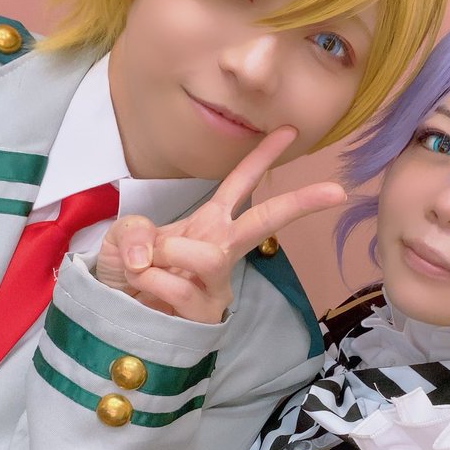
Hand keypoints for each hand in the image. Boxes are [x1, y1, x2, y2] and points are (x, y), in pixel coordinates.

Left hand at [95, 126, 345, 322]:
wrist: (113, 319)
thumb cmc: (128, 274)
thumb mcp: (125, 238)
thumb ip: (137, 230)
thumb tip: (152, 254)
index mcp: (208, 222)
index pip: (240, 184)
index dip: (263, 156)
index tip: (289, 131)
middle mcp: (220, 249)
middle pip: (265, 221)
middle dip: (298, 203)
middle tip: (335, 191)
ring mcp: (218, 284)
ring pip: (208, 257)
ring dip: (168, 254)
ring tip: (145, 265)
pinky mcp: (208, 315)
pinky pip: (180, 287)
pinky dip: (150, 281)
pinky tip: (143, 290)